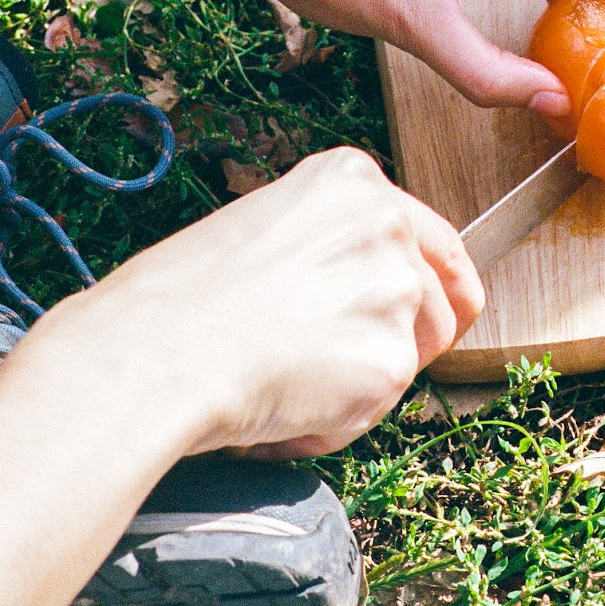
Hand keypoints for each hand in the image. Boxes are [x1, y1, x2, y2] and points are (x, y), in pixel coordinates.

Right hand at [65, 147, 482, 457]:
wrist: (159, 352)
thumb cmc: (182, 298)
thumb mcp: (264, 229)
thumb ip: (330, 249)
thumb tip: (357, 296)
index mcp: (353, 181)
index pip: (436, 242)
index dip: (439, 289)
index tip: (443, 315)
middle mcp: (387, 226)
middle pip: (438, 304)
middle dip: (397, 346)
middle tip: (333, 368)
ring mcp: (396, 292)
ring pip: (412, 358)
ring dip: (361, 385)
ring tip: (289, 384)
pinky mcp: (392, 361)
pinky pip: (376, 408)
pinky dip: (333, 423)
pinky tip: (281, 408)